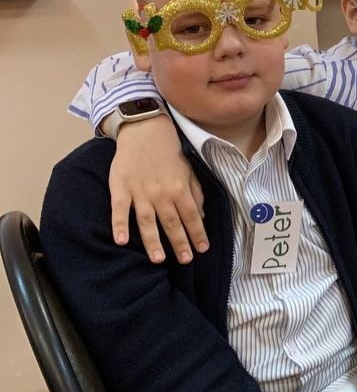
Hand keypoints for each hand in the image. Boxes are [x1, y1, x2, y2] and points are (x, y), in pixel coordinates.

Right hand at [111, 117, 205, 263]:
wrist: (145, 130)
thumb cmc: (169, 152)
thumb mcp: (189, 170)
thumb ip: (196, 193)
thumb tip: (201, 216)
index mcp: (180, 188)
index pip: (192, 216)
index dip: (198, 234)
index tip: (202, 250)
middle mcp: (161, 193)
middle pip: (172, 223)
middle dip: (179, 243)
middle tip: (185, 261)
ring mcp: (139, 192)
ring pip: (147, 222)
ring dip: (152, 242)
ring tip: (158, 260)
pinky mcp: (120, 188)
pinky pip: (119, 210)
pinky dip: (119, 225)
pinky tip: (121, 241)